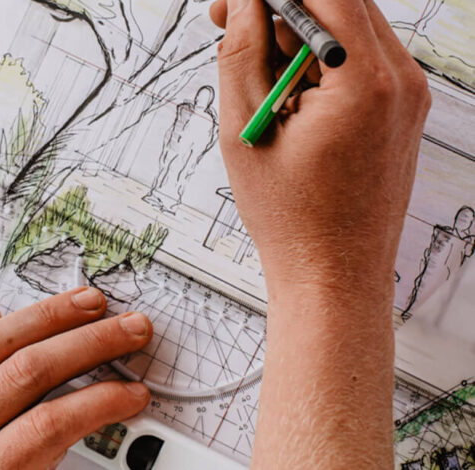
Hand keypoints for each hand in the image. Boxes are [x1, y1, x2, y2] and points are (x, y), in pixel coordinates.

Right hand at [210, 0, 430, 295]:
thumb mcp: (246, 131)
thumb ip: (241, 54)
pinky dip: (319, 62)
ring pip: (348, 30)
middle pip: (340, 4)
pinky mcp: (402, 112)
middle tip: (230, 25)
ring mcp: (408, 97)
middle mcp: (402, 81)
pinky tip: (285, 92)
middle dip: (281, 7)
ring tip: (255, 71)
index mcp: (366, 82)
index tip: (234, 4)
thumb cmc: (292, 219)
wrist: (333, 277)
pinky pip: (360, 62)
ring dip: (298, 35)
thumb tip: (242, 4)